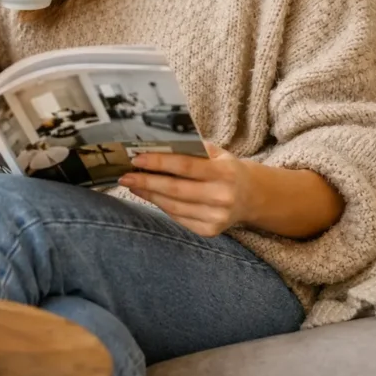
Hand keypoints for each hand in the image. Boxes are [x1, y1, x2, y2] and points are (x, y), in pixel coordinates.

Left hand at [118, 144, 250, 237]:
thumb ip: (193, 148)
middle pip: (175, 189)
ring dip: (149, 195)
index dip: (159, 162)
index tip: (136, 159)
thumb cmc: (226, 169)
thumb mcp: (217, 153)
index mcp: (224, 172)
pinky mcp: (210, 231)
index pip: (186, 166)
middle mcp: (222, 197)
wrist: (251, 197)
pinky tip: (150, 196)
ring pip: (173, 206)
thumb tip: (157, 144)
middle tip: (124, 176)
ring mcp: (217, 217)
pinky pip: (178, 218)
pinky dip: (161, 206)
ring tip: (133, 184)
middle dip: (147, 181)